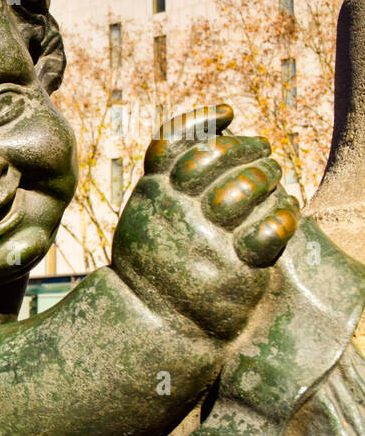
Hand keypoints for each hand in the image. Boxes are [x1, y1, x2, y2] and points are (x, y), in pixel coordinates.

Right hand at [111, 105, 298, 339]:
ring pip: (246, 189)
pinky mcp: (234, 270)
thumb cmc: (158, 256)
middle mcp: (174, 214)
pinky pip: (270, 230)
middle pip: (217, 160)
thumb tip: (224, 114)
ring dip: (270, 179)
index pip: (182, 143)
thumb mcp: (149, 208)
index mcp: (152, 196)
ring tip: (277, 182)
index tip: (233, 119)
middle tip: (266, 156)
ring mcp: (203, 241)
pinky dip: (284, 216)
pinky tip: (287, 214)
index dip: (212, 126)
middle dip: (250, 150)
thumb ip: (175, 164)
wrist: (154, 321)